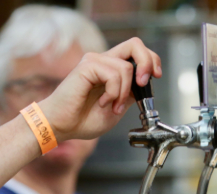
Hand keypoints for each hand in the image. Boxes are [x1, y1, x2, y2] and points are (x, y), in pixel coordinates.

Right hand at [38, 37, 161, 142]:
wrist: (62, 126)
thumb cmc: (83, 120)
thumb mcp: (117, 108)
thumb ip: (131, 94)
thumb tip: (146, 86)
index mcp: (111, 68)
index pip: (137, 51)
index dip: (151, 60)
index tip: (155, 77)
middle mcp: (103, 60)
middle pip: (135, 44)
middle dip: (147, 63)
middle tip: (143, 83)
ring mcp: (94, 61)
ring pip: (126, 67)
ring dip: (123, 93)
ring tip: (112, 106)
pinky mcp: (87, 66)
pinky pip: (113, 74)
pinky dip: (113, 93)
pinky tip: (102, 102)